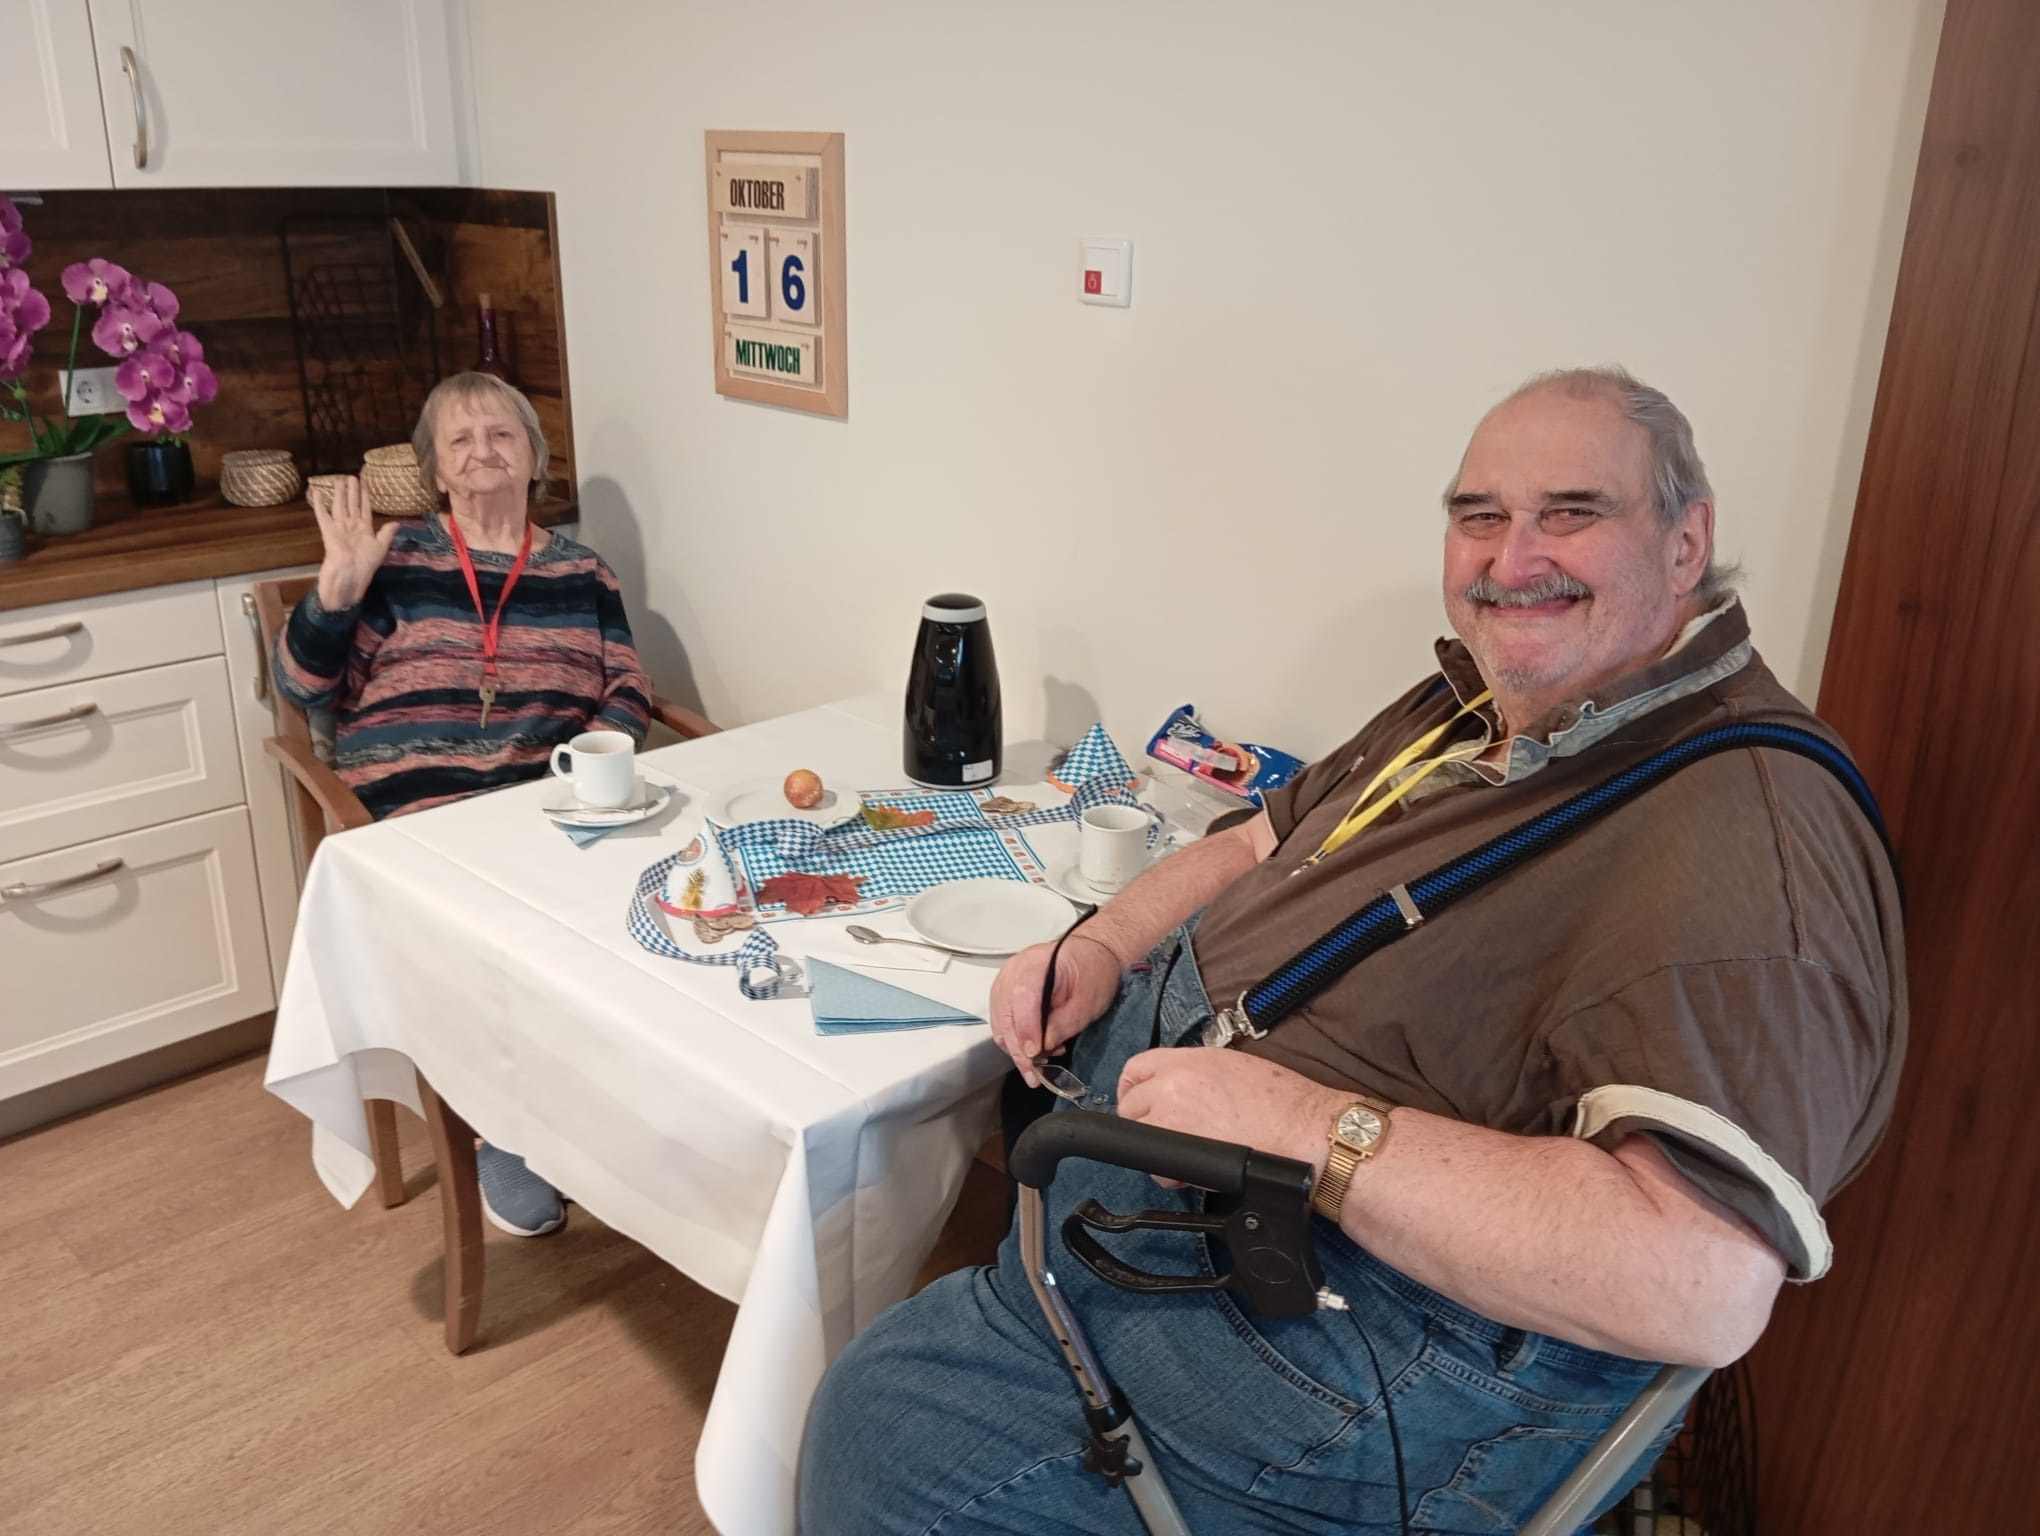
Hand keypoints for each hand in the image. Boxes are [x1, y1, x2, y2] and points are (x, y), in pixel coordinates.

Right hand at [312, 475, 397, 610]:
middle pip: (352, 503)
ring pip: (339, 506)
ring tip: (338, 479)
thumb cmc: (365, 566)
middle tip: (351, 476)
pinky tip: (316, 491)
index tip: (365, 481)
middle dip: (352, 490)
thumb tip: (396, 522)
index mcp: (364, 529)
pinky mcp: (328, 531)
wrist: (350, 578)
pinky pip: (323, 515)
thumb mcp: (380, 549)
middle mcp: (351, 526)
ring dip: (339, 493)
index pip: (364, 507)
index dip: (365, 495)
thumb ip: (386, 534)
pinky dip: (319, 503)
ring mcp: (339, 528)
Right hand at [988, 932, 1121, 1084]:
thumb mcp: (1087, 1002)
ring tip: (1039, 1064)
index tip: (1034, 1054)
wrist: (1091, 955)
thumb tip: (1041, 1048)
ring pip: (1000, 1022)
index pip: (1023, 998)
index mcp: (1037, 964)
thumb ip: (1063, 1024)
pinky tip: (1035, 1049)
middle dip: (1019, 1049)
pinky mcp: (1005, 992)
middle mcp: (1014, 970)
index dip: (1026, 1029)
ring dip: (1016, 1048)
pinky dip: (1015, 1039)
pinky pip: (1002, 1021)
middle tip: (1033, 1074)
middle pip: (1006, 1014)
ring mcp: (1006, 980)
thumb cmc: (1093, 972)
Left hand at [1117, 1048, 1347, 1181]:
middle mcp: (1173, 1083)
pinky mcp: (1181, 1150)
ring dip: (1156, 1150)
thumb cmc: (1283, 1100)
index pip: (1136, 1067)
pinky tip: (1193, 1173)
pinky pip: (1157, 1167)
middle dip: (1144, 1122)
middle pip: (1130, 1105)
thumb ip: (1197, 1073)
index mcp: (1187, 1060)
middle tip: (1166, 1135)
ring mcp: (1172, 1116)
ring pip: (1140, 1137)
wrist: (1303, 1129)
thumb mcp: (1234, 1066)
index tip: (1139, 1101)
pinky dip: (1169, 1175)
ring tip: (1185, 1157)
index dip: (1132, 1088)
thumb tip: (1180, 1088)